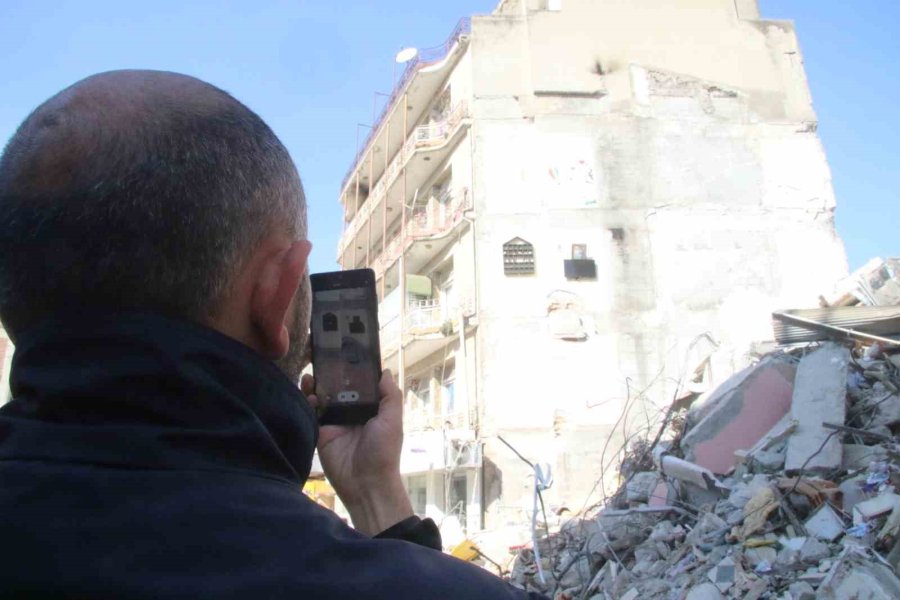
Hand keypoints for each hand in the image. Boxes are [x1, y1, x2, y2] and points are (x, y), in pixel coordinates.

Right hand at [301, 371, 413, 535]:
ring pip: (323, 397)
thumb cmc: (384, 451)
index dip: (351, 369)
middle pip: (338, 387)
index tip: (342, 351)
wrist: (366, 484)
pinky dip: (307, 400)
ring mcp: (334, 421)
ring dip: (316, 384)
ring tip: (311, 373)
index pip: (359, 383)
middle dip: (330, 373)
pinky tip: (307, 391)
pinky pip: (311, 413)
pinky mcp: (320, 431)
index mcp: (370, 408)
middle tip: (321, 357)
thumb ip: (390, 395)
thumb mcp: (393, 421)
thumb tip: (385, 370)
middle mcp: (351, 412)